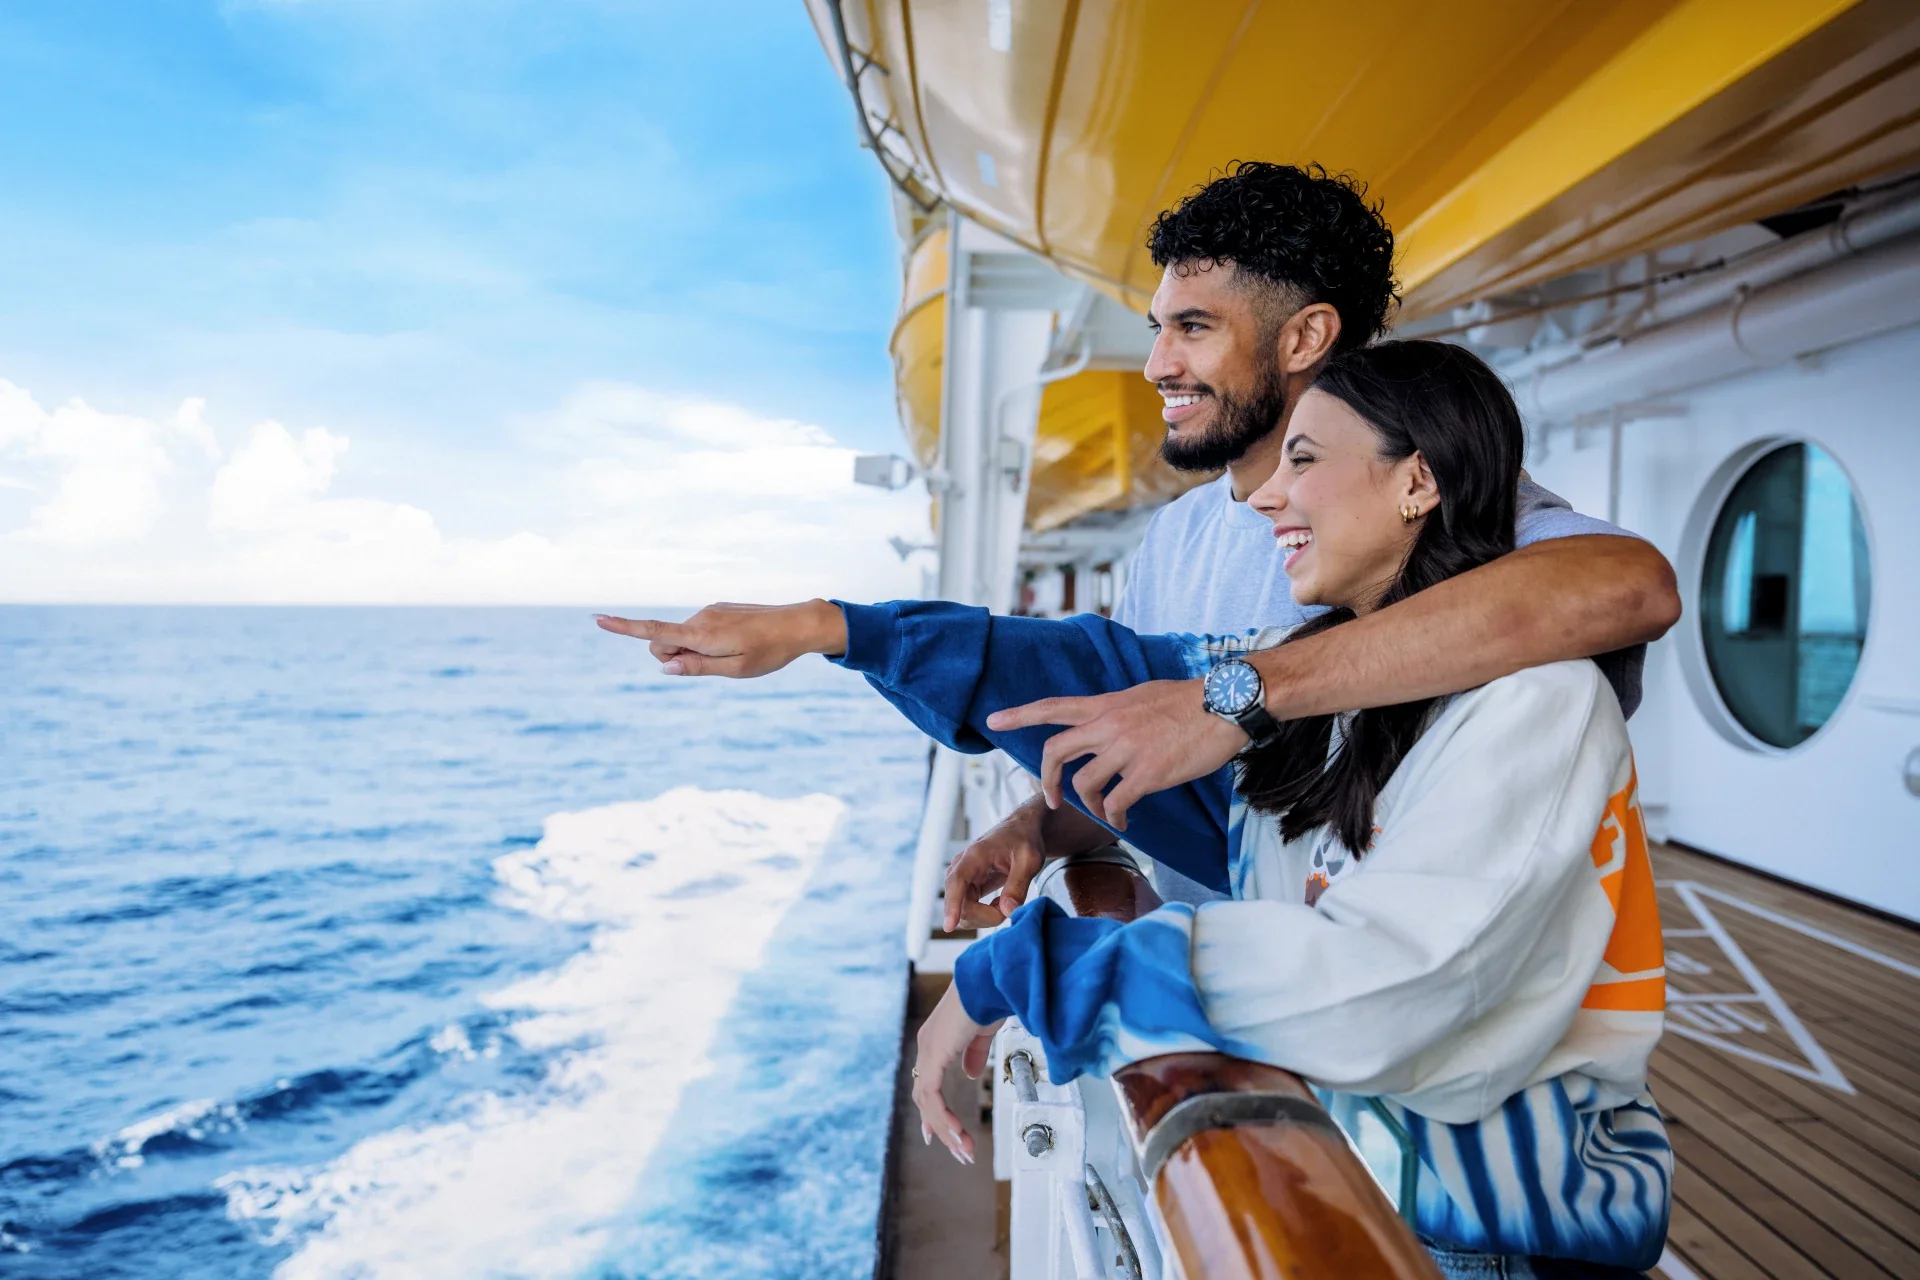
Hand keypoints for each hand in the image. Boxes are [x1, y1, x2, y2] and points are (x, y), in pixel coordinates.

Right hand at [593, 600, 846, 676]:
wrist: (798, 624)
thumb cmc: (769, 652)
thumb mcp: (735, 670)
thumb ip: (697, 667)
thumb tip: (664, 667)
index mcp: (702, 634)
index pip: (655, 633)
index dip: (624, 628)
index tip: (597, 618)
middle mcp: (701, 618)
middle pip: (665, 643)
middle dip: (673, 657)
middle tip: (714, 664)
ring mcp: (709, 611)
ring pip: (683, 637)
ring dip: (694, 650)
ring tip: (734, 653)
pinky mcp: (718, 609)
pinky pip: (699, 630)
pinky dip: (705, 641)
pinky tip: (737, 643)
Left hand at [912, 982, 1001, 1164]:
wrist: (988, 983)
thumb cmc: (988, 999)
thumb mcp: (982, 1034)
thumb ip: (974, 1055)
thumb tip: (971, 1074)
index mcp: (935, 1042)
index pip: (926, 1085)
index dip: (932, 1113)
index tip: (936, 1135)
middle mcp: (926, 1048)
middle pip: (925, 1100)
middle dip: (942, 1129)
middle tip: (958, 1152)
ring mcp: (927, 1051)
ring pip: (927, 1103)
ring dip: (946, 1130)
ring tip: (964, 1150)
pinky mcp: (933, 1055)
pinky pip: (932, 1096)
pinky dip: (943, 1117)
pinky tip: (956, 1132)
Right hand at [943, 803, 1045, 930]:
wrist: (1022, 830)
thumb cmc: (1025, 840)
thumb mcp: (1030, 860)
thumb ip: (1019, 884)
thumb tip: (1007, 911)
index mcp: (975, 855)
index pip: (956, 882)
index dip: (952, 905)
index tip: (949, 926)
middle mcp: (962, 866)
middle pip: (961, 903)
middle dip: (985, 916)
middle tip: (1011, 908)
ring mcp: (962, 877)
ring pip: (963, 910)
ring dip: (985, 916)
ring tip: (1007, 902)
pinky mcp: (966, 886)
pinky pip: (968, 909)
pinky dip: (985, 914)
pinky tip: (1000, 903)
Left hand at [986, 678, 1245, 829]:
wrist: (1224, 705)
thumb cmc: (1190, 700)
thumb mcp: (1142, 695)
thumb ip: (1117, 711)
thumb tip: (1106, 724)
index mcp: (1107, 704)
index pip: (1053, 707)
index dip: (1020, 714)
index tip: (993, 720)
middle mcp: (1109, 725)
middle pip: (1056, 751)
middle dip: (1047, 778)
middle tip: (1052, 797)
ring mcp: (1126, 749)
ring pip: (1085, 784)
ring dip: (1090, 805)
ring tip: (1106, 811)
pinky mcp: (1147, 773)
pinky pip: (1116, 802)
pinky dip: (1115, 815)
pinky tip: (1123, 818)